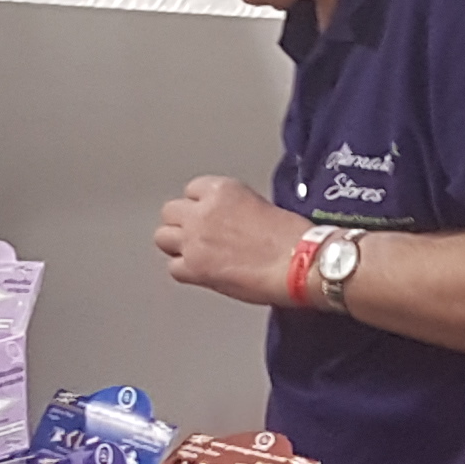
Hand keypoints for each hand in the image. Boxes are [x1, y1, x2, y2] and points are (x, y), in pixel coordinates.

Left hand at [156, 174, 303, 308]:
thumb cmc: (295, 238)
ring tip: (194, 254)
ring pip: (162, 237)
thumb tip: (227, 223)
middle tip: (197, 235)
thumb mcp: (261, 206)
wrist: (302, 263)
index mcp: (222, 190)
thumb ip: (234, 211)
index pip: (192, 190)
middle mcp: (203, 211)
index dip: (200, 206)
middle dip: (182, 223)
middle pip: (170, 212)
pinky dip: (185, 271)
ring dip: (177, 245)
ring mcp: (195, 240)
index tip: (208, 215)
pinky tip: (202, 273)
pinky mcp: (195, 268)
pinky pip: (173, 268)